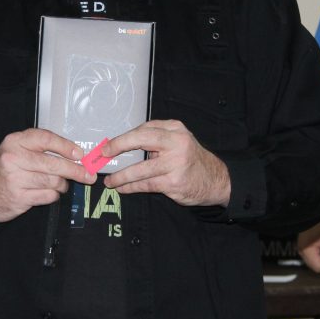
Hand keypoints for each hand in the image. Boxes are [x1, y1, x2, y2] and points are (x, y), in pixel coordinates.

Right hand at [0, 129, 91, 227]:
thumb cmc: (2, 170)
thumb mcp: (15, 151)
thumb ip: (40, 149)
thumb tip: (74, 154)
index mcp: (15, 142)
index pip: (46, 139)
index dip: (66, 147)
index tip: (80, 154)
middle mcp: (13, 158)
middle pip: (54, 163)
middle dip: (75, 170)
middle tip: (88, 175)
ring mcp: (15, 178)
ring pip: (53, 181)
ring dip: (62, 184)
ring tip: (60, 184)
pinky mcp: (18, 197)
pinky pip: (48, 195)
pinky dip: (53, 195)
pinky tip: (47, 192)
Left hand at [101, 119, 229, 205]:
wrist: (215, 180)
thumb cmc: (190, 159)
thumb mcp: (178, 141)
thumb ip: (156, 138)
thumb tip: (122, 144)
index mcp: (175, 129)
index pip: (145, 129)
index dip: (124, 137)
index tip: (108, 145)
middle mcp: (177, 143)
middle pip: (142, 139)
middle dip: (119, 146)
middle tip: (103, 155)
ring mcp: (176, 163)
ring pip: (141, 169)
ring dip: (121, 176)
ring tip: (110, 180)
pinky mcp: (173, 183)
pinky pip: (146, 185)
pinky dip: (131, 187)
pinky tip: (122, 189)